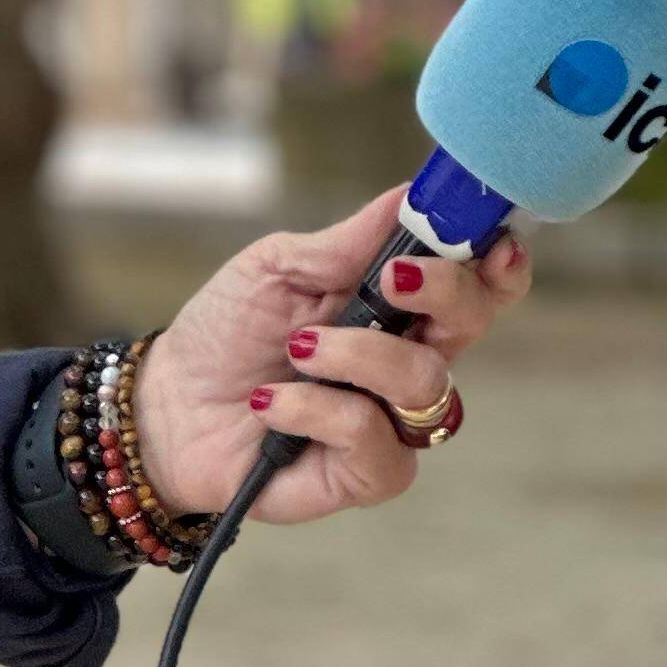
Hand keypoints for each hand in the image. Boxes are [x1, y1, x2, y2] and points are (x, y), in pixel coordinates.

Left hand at [132, 184, 533, 527]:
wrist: (168, 407)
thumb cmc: (226, 334)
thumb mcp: (277, 269)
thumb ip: (350, 241)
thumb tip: (415, 192)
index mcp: (399, 305)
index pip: (477, 284)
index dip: (498, 262)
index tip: (489, 240)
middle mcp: (407, 361)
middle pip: (471, 323)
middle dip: (442, 291)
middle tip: (389, 279)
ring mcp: (393, 421)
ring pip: (426, 383)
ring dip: (359, 355)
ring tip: (297, 348)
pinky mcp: (366, 473)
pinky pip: (375, 440)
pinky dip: (319, 411)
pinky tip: (273, 403)